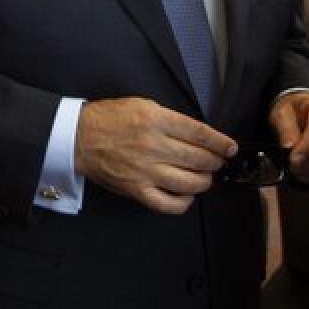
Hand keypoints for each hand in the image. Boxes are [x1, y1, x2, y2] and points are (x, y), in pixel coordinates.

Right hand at [74, 97, 236, 214]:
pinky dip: (184, 202)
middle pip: (198, 159)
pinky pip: (168, 204)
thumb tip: (198, 136)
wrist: (78, 137)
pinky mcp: (136, 190)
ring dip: (204, 181)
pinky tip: (187, 196)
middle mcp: (152, 145)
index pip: (199, 133)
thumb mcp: (141, 105)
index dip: (220, 142)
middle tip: (217, 162)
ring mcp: (144, 171)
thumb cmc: (109, 118)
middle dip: (214, 162)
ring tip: (204, 177)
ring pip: (189, 183)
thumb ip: (170, 119)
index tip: (230, 147)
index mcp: (155, 120)